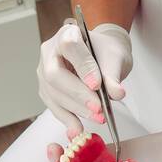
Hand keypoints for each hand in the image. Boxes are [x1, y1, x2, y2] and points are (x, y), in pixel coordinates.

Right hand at [36, 21, 131, 138]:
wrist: (101, 57)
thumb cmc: (105, 51)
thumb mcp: (115, 57)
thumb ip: (113, 74)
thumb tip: (116, 93)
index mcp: (67, 33)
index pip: (70, 46)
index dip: (82, 66)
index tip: (97, 84)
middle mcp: (50, 51)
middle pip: (55, 74)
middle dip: (77, 94)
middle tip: (97, 108)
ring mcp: (44, 71)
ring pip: (53, 93)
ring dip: (75, 109)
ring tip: (97, 118)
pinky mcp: (46, 89)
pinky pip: (53, 105)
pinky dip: (67, 118)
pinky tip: (78, 128)